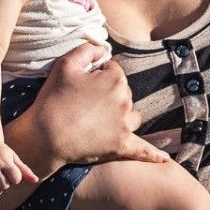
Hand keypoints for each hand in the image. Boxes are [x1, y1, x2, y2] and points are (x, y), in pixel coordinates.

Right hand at [0, 141, 37, 195]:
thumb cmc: (2, 153)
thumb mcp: (14, 158)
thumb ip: (24, 170)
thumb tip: (36, 180)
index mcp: (3, 161)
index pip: (16, 179)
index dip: (16, 178)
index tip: (12, 172)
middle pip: (5, 186)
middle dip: (7, 183)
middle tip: (3, 176)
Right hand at [7, 41, 170, 174]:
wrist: (45, 136)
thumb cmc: (53, 99)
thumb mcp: (65, 64)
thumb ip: (87, 49)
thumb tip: (103, 50)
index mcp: (114, 79)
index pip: (113, 70)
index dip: (97, 75)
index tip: (82, 85)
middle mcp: (125, 100)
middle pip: (124, 93)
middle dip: (108, 95)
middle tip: (84, 104)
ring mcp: (125, 125)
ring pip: (132, 116)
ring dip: (122, 116)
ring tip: (100, 122)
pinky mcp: (122, 146)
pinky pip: (143, 150)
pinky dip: (153, 155)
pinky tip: (164, 159)